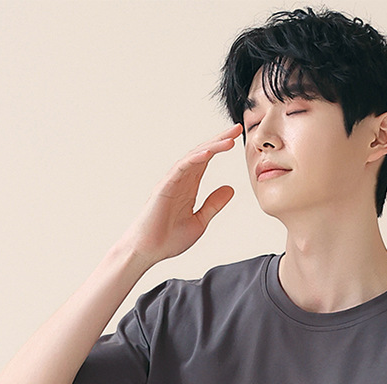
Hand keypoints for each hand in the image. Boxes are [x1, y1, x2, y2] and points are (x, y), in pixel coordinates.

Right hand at [122, 122, 241, 266]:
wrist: (148, 251)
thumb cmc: (168, 239)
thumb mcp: (200, 222)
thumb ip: (213, 205)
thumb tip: (230, 189)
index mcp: (189, 186)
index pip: (207, 161)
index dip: (221, 148)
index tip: (238, 138)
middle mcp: (180, 179)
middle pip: (202, 153)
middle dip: (219, 140)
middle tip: (237, 129)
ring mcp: (172, 181)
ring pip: (193, 157)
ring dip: (211, 147)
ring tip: (229, 140)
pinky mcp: (164, 187)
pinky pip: (180, 168)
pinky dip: (194, 159)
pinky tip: (209, 153)